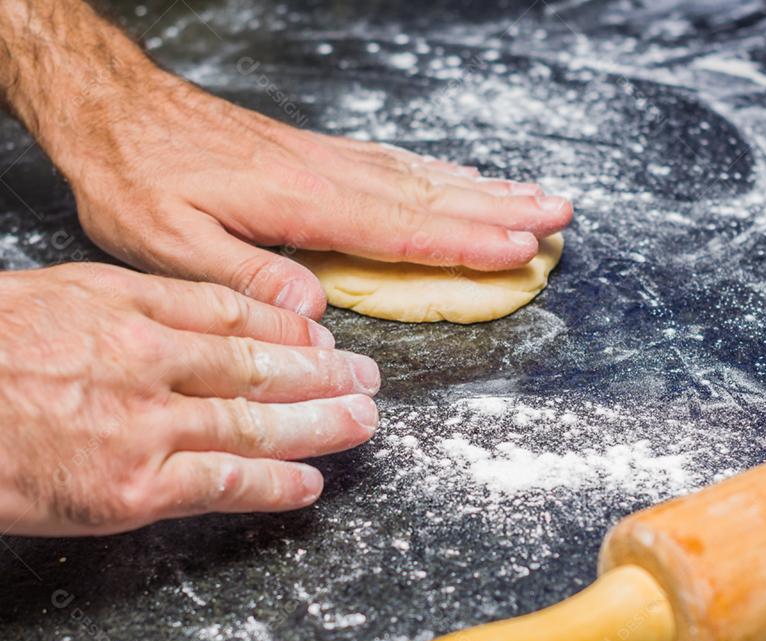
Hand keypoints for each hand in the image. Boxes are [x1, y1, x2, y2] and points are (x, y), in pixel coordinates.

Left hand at [0, 0, 572, 319]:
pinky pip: (395, 163)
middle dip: (501, 208)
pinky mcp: (317, 155)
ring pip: (422, 176)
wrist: (115, 110)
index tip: (520, 247)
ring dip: (484, 187)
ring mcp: (327, 161)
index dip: (465, 241)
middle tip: (560, 215)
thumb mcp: (168, 244)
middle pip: (431, 195)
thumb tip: (314, 315)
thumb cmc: (137, 177)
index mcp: (301, 204)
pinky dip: (440, 171)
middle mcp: (327, 176)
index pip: (401, 228)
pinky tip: (463, 178)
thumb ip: (245, 279)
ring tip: (536, 196)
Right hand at [0, 263, 380, 535]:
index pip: (231, 313)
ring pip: (255, 422)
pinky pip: (222, 484)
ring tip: (361, 422)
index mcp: (124, 306)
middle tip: (368, 375)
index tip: (324, 335)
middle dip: (324, 373)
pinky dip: (273, 484)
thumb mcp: (52, 295)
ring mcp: (143, 426)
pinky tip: (311, 484)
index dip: (288, 327)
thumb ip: (129, 304)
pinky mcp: (129, 490)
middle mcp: (145, 360)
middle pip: (258, 365)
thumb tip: (197, 314)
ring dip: (319, 423)